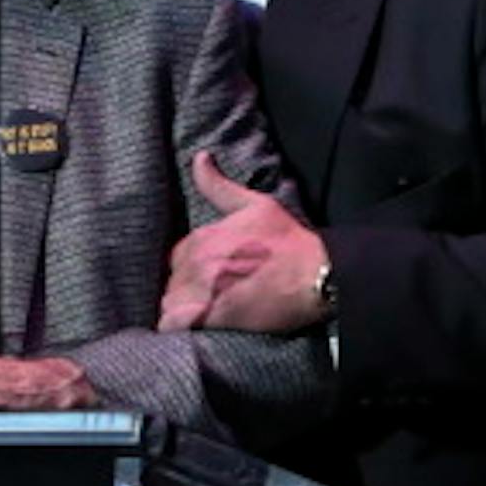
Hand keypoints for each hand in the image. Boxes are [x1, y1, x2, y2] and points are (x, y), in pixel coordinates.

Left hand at [158, 151, 329, 332]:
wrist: (316, 276)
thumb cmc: (290, 241)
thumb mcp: (255, 204)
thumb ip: (219, 186)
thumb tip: (199, 157)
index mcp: (202, 237)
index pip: (177, 255)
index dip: (190, 266)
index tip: (207, 275)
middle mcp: (196, 263)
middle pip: (173, 280)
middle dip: (185, 288)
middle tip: (208, 296)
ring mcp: (201, 290)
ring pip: (169, 301)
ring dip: (181, 308)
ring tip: (203, 314)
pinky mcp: (210, 317)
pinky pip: (174, 324)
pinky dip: (177, 326)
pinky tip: (191, 328)